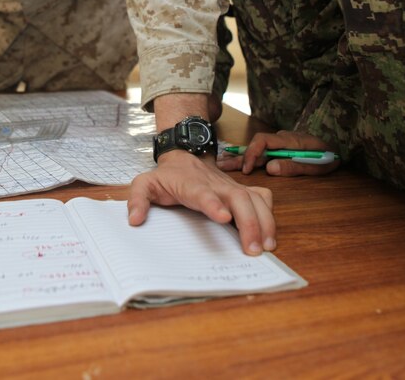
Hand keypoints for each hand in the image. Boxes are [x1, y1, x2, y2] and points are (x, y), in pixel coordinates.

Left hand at [128, 151, 274, 255]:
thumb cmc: (166, 176)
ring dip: (264, 221)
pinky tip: (269, 233)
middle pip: (239, 198)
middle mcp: (216, 184)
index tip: (223, 218)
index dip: (213, 204)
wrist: (185, 155)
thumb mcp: (145, 183)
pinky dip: (269, 213)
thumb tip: (134, 220)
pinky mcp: (241, 190)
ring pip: (255, 198)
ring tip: (267, 247)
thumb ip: (137, 199)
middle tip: (254, 250)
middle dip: (250, 222)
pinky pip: (262, 197)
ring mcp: (231, 186)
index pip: (203, 193)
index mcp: (191, 185)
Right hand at [217, 130, 340, 176]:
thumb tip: (271, 168)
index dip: (253, 154)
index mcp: (290, 140)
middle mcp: (282, 138)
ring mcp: (280, 142)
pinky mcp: (281, 148)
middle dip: (239, 156)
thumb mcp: (317, 165)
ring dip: (240, 156)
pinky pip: (262, 151)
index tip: (247, 169)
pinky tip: (236, 160)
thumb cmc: (329, 156)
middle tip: (222, 165)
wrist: (340, 146)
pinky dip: (248, 156)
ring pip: (257, 148)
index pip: (264, 141)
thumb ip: (294, 166)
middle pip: (256, 144)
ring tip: (222, 162)